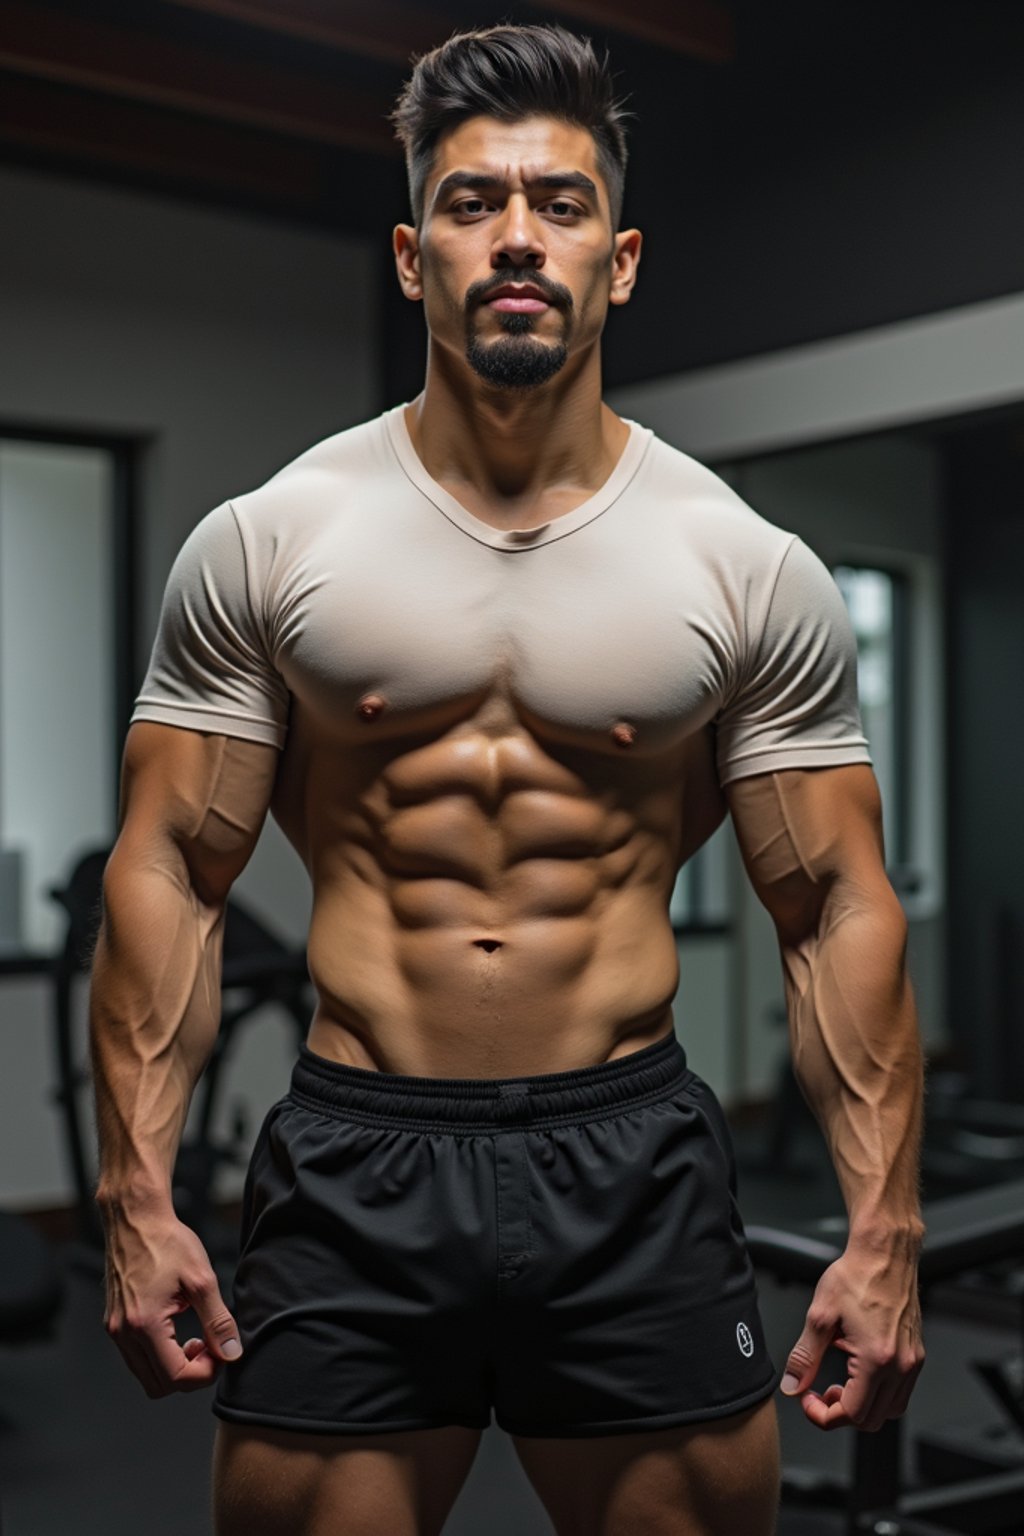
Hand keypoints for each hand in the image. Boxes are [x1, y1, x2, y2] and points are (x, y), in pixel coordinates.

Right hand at [101, 1204, 242, 1396]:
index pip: (176, 1378)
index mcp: (145, 1325)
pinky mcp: (115, 1322)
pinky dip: (159, 1354)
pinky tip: (176, 1329)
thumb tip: (232, 1353)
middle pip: (158, 1385)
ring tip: (195, 1338)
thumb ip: (218, 1321)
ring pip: (145, 1374)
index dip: (205, 1373)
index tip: (221, 1352)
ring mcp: (116, 1329)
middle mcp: (124, 1333)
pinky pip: (137, 1357)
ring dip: (173, 1367)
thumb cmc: (167, 1242)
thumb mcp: (202, 1279)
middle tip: (209, 1347)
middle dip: (189, 1375)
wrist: (136, 1218)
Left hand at [780, 1242, 924, 1431]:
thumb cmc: (856, 1276)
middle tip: (820, 1393)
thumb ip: (804, 1357)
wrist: (885, 1253)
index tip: (807, 1401)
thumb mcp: (820, 1316)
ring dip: (862, 1406)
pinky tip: (858, 1367)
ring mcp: (912, 1361)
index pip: (853, 1414)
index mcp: (877, 1359)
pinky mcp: (916, 1354)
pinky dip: (878, 1392)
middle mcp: (901, 1366)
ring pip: (889, 1410)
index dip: (824, 1415)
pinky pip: (900, 1391)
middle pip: (872, 1420)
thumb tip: (792, 1385)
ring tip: (840, 1382)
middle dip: (841, 1413)